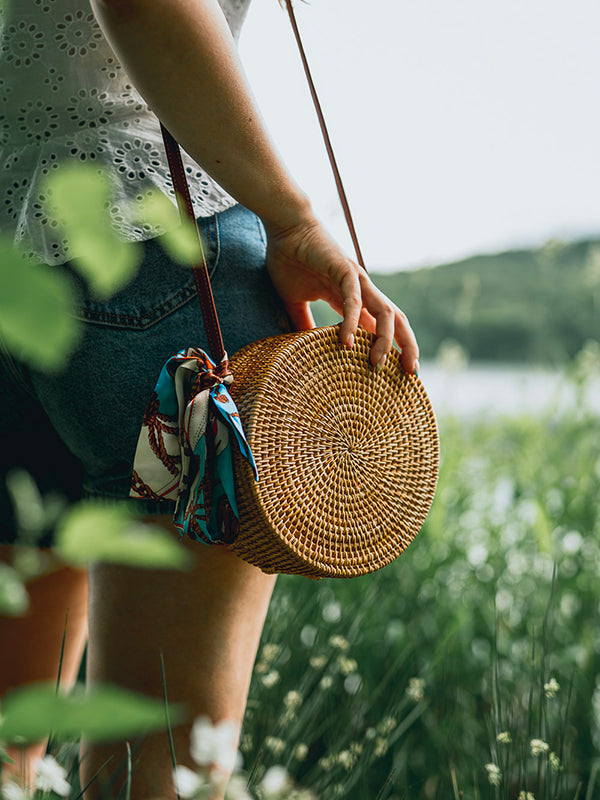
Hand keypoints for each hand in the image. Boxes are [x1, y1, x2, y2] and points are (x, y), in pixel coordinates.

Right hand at [264, 217, 418, 373]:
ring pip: (384, 312)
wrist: (284, 227)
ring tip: (378, 364)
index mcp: (353, 299)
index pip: (380, 327)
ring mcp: (356, 280)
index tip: (399, 373)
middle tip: (410, 373)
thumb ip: (303, 323)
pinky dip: (352, 321)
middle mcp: (362, 291)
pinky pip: (353, 300)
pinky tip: (346, 342)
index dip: (393, 348)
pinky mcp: (344, 270)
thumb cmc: (289, 260)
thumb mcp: (294, 301)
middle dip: (406, 346)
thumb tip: (301, 347)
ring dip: (386, 340)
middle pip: (394, 321)